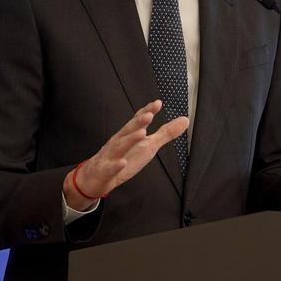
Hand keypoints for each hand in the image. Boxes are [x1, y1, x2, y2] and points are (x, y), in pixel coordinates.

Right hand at [63, 100, 187, 210]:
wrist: (95, 177)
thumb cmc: (122, 157)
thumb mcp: (147, 145)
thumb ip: (165, 133)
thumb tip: (185, 120)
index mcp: (129, 135)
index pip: (138, 121)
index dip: (147, 112)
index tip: (157, 103)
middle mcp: (119, 142)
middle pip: (128, 130)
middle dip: (138, 122)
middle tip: (149, 115)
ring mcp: (110, 156)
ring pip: (119, 146)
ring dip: (130, 139)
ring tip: (141, 133)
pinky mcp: (105, 171)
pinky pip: (110, 168)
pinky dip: (116, 165)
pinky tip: (123, 163)